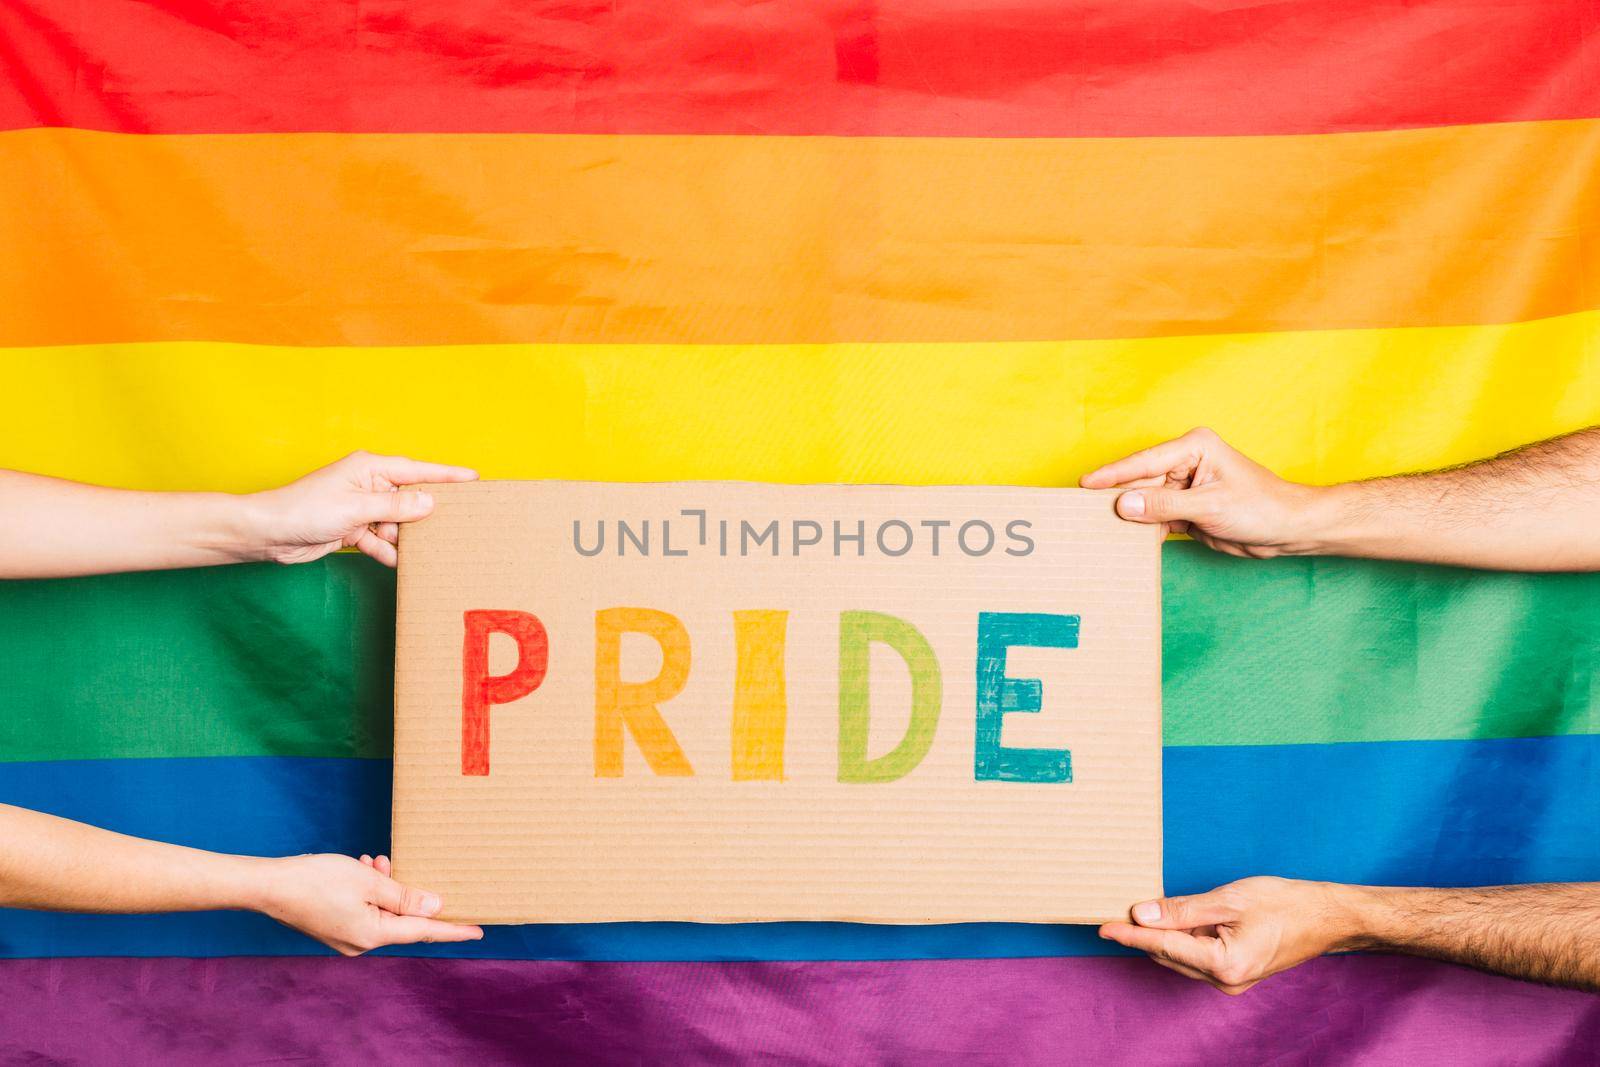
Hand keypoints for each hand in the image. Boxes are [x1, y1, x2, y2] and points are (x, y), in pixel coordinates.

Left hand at [247, 451, 476, 566]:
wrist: (269, 534)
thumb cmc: (305, 509)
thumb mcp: (356, 507)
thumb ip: (396, 506)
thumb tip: (429, 503)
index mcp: (370, 468)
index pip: (417, 470)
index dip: (446, 475)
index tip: (474, 478)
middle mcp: (368, 485)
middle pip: (409, 498)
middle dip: (426, 514)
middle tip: (457, 523)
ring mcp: (361, 508)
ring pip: (397, 523)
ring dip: (405, 538)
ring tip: (426, 551)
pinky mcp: (353, 529)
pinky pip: (380, 540)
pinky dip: (387, 551)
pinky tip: (398, 563)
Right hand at [256, 853, 483, 955]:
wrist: (269, 885)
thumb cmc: (317, 880)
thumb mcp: (368, 881)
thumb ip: (404, 895)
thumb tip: (434, 908)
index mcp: (372, 935)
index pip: (424, 931)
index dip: (453, 929)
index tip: (479, 931)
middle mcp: (360, 943)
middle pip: (402, 920)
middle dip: (409, 892)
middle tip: (411, 869)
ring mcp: (345, 938)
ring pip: (382, 910)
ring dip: (386, 885)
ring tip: (378, 861)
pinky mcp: (334, 927)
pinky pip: (365, 910)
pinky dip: (370, 890)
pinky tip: (364, 867)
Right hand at [1080, 428, 1326, 557]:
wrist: (1288, 530)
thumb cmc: (1261, 507)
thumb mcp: (1209, 506)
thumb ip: (1164, 506)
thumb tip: (1124, 504)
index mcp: (1193, 447)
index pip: (1144, 462)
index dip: (1112, 474)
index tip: (1084, 484)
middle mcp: (1185, 463)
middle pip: (1140, 482)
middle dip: (1118, 499)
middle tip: (1085, 513)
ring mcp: (1184, 487)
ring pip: (1145, 503)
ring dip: (1129, 518)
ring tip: (1100, 530)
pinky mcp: (1186, 509)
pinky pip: (1156, 519)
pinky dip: (1144, 531)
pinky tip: (1128, 541)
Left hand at [1098, 876, 1362, 993]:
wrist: (1327, 918)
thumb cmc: (1285, 903)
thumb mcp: (1229, 899)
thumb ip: (1182, 909)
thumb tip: (1142, 914)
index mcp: (1224, 964)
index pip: (1162, 946)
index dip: (1129, 935)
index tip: (1101, 927)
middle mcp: (1225, 981)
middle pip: (1168, 955)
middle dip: (1141, 934)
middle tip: (1112, 911)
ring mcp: (1230, 982)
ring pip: (1179, 957)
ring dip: (1160, 937)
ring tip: (1135, 913)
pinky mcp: (1235, 974)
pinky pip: (1195, 957)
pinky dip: (1180, 939)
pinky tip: (1171, 920)